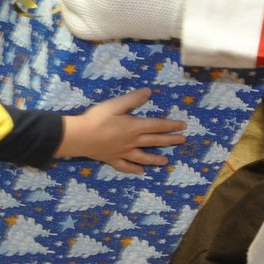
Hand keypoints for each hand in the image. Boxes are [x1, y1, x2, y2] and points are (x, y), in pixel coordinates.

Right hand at [60, 87, 185, 174]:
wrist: (80, 137)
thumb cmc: (96, 119)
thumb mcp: (115, 105)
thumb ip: (132, 99)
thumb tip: (149, 92)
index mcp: (134, 127)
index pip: (157, 125)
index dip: (171, 125)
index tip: (183, 126)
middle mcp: (132, 142)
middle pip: (154, 141)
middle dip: (170, 140)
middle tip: (183, 141)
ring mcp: (123, 152)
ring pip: (143, 157)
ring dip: (155, 158)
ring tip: (165, 161)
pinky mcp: (112, 159)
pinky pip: (126, 166)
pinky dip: (134, 169)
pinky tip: (140, 171)